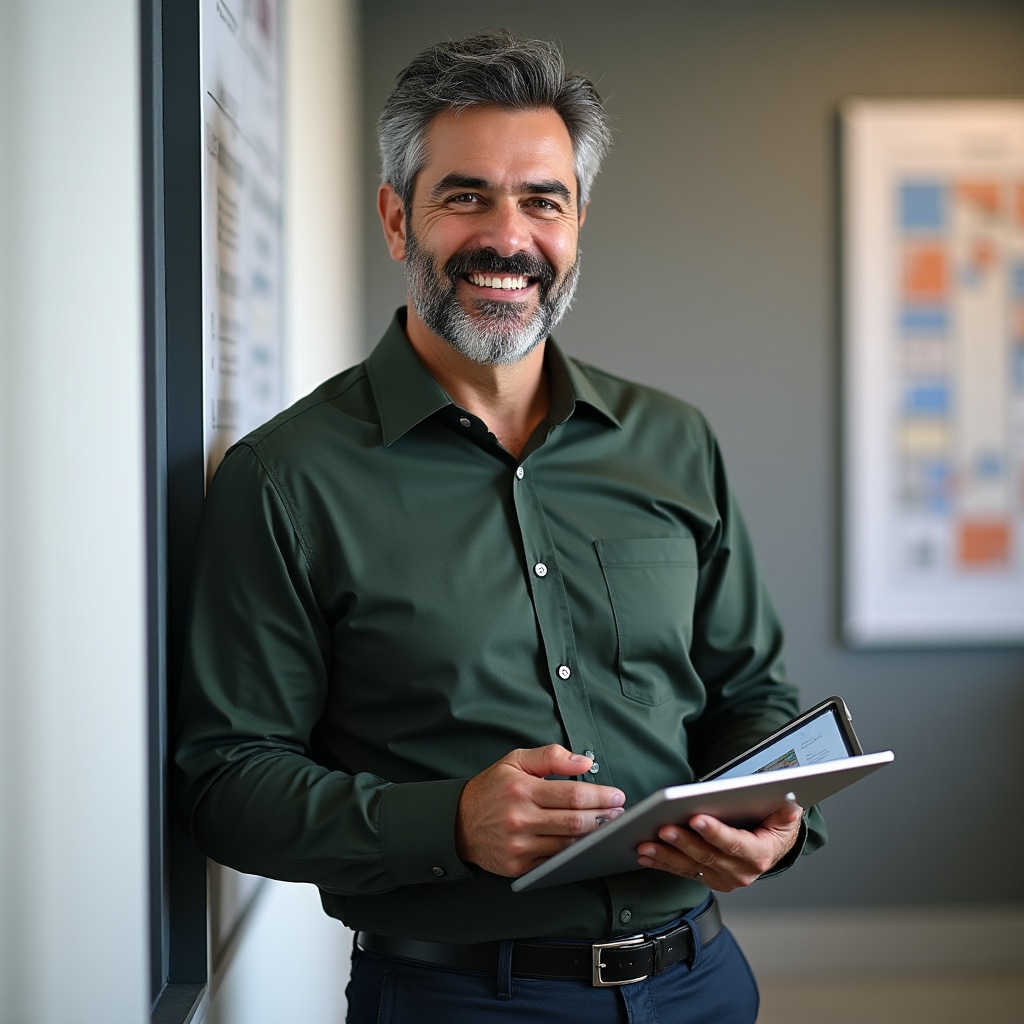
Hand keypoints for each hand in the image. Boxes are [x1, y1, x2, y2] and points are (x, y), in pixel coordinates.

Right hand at [455, 744, 626, 876]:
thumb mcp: (515, 761)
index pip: (573, 794)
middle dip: (604, 817)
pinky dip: (574, 854)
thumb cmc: (491, 789)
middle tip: (620, 813)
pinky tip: (586, 845)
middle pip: (575, 821)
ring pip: (569, 844)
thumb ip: (550, 756)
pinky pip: (555, 861)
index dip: (601, 796)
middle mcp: (520, 818)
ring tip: (609, 827)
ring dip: (593, 837)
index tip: (617, 795)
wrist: (458, 823)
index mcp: (522, 789)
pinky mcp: (519, 866)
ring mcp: (519, 845)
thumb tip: (583, 762)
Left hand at [635, 801, 802, 891]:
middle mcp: (741, 872)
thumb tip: (789, 806)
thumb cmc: (775, 825)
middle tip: (663, 828)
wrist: (774, 847)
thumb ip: (785, 812)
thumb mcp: (786, 815)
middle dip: (683, 842)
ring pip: (690, 867)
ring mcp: (723, 878)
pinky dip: (663, 863)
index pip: (734, 844)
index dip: (715, 832)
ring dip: (666, 856)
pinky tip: (645, 856)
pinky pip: (683, 872)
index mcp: (759, 855)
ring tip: (645, 845)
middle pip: (707, 856)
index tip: (695, 818)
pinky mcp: (709, 879)